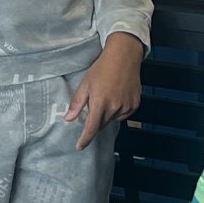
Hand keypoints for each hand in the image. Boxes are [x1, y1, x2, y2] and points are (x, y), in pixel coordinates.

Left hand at [66, 35, 142, 149]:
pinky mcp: (135, 104)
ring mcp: (127, 106)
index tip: (80, 146)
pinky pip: (123, 115)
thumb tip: (68, 118)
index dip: (85, 139)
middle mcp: (115, 107)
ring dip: (107, 114)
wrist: (124, 56)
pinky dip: (118, 111)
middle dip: (96, 120)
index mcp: (100, 102)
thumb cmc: (103, 68)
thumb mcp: (85, 84)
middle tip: (95, 103)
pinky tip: (116, 96)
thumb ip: (77, 103)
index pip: (92, 128)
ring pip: (112, 120)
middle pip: (102, 124)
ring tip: (107, 95)